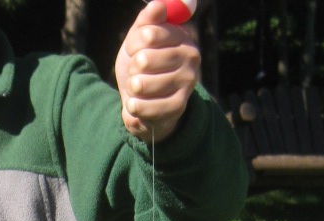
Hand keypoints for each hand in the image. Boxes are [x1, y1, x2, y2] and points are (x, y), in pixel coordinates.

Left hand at [115, 1, 199, 143]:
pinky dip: (134, 106)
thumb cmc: (143, 66)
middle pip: (143, 60)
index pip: (147, 34)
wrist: (145, 101)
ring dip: (132, 87)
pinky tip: (136, 104)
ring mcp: (187, 83)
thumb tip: (158, 5)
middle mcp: (191, 57)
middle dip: (132, 68)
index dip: (133, 44)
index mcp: (182, 36)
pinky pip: (145, 106)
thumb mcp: (140, 39)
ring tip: (138, 88)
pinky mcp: (179, 107)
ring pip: (142, 84)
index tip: (134, 50)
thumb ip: (147, 20)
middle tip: (136, 72)